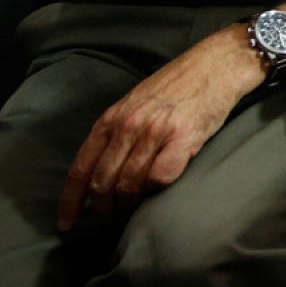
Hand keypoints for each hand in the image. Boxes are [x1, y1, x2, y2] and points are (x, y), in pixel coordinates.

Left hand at [57, 27, 263, 230]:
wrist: (217, 64)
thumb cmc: (178, 85)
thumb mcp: (134, 103)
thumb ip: (117, 132)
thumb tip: (102, 172)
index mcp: (112, 118)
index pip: (81, 168)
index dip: (71, 201)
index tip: (68, 222)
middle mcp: (129, 125)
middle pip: (102, 182)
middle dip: (103, 208)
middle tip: (110, 217)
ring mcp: (155, 131)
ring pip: (129, 184)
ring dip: (130, 204)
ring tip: (135, 209)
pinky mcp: (184, 137)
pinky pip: (161, 178)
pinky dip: (157, 190)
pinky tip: (161, 189)